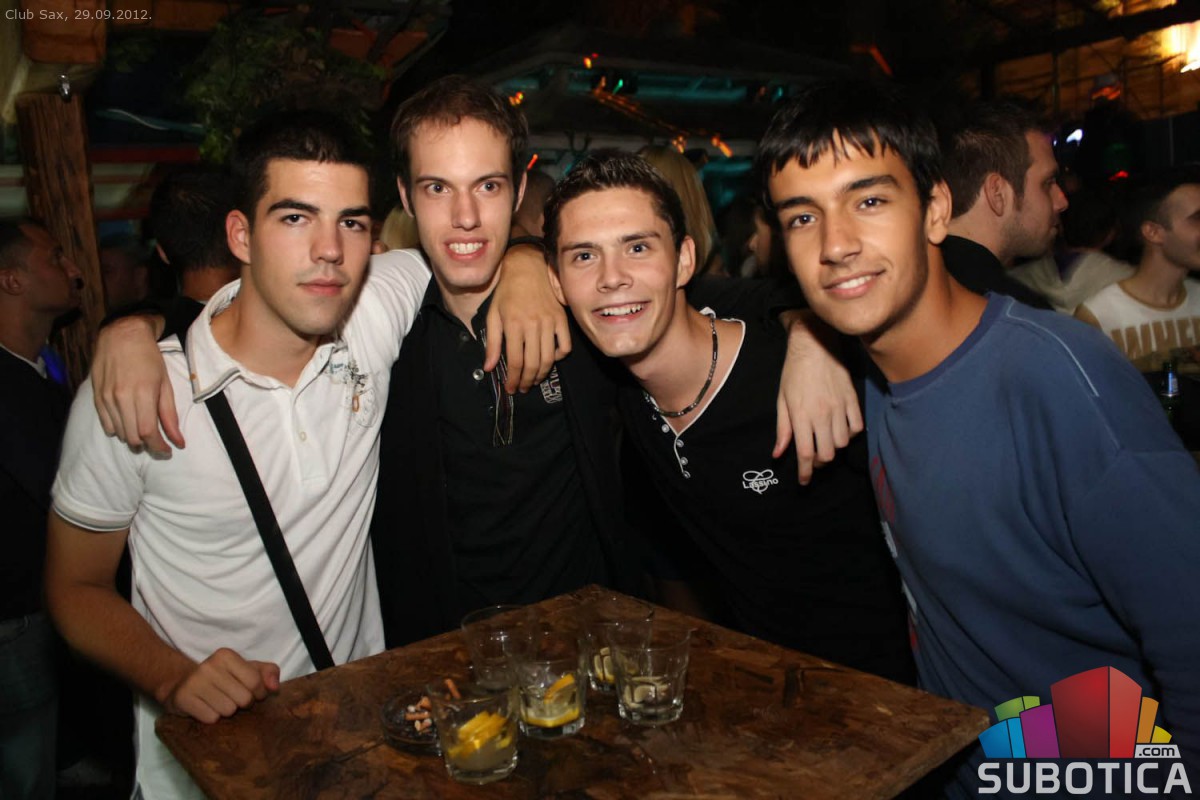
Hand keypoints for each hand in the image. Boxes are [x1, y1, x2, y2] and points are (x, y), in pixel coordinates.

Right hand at [91, 315, 182, 456]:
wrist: (121, 336)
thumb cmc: (149, 359)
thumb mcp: (165, 384)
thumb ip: (170, 415)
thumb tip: (179, 442)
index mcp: (143, 393)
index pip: (148, 432)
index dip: (158, 447)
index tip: (167, 451)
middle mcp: (121, 398)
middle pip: (132, 437)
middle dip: (146, 445)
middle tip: (156, 441)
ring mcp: (106, 398)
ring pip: (119, 433)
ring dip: (132, 438)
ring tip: (142, 431)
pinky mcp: (96, 397)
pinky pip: (105, 424)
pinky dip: (117, 430)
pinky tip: (127, 423)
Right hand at [161, 648, 280, 723]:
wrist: (181, 683)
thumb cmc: (222, 677)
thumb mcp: (246, 668)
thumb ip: (268, 672)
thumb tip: (274, 687)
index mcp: (226, 655)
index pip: (255, 682)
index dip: (258, 693)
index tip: (252, 693)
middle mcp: (209, 666)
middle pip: (243, 699)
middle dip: (242, 703)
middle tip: (233, 698)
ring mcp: (194, 682)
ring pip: (228, 711)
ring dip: (226, 711)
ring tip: (218, 701)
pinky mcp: (183, 699)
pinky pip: (211, 718)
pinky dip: (212, 717)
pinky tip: (206, 707)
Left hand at [484, 244, 571, 392]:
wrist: (527, 268)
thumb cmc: (506, 292)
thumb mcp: (493, 316)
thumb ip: (492, 343)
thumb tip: (489, 367)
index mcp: (513, 325)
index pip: (515, 361)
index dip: (513, 379)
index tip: (511, 388)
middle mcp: (533, 325)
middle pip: (533, 364)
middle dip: (527, 381)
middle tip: (523, 388)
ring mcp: (549, 322)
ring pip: (549, 359)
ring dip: (541, 374)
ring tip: (534, 380)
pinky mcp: (561, 319)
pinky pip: (565, 346)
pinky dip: (559, 357)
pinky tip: (549, 359)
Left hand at [774, 311, 862, 484]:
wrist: (814, 345)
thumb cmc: (793, 372)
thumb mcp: (782, 400)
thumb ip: (782, 429)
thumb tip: (779, 454)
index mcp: (801, 416)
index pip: (805, 454)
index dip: (805, 473)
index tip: (804, 481)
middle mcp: (822, 415)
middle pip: (826, 454)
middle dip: (819, 463)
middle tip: (813, 458)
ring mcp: (840, 408)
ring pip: (842, 443)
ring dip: (833, 448)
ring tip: (825, 441)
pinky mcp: (853, 400)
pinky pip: (857, 427)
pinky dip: (850, 434)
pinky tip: (841, 429)